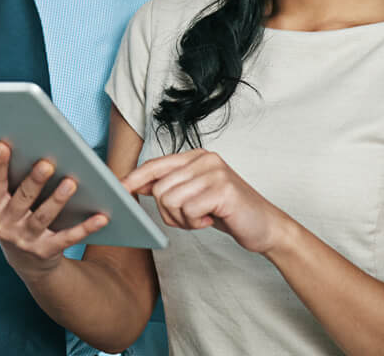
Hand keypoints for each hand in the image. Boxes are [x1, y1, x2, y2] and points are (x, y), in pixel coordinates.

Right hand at [0, 140, 108, 275]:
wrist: (26, 264)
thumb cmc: (13, 220)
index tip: (3, 145)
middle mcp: (6, 225)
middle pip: (22, 199)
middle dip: (34, 181)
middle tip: (46, 163)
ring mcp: (26, 240)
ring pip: (43, 218)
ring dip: (57, 201)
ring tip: (70, 183)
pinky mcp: (47, 251)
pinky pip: (68, 238)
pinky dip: (85, 228)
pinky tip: (101, 216)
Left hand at [121, 149, 289, 254]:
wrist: (265, 226)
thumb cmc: (227, 211)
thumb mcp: (195, 195)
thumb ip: (170, 186)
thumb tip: (135, 183)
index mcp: (196, 157)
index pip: (155, 165)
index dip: (134, 178)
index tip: (118, 189)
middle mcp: (204, 159)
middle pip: (159, 188)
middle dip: (168, 212)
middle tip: (189, 218)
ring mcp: (215, 172)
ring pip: (170, 200)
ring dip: (182, 219)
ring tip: (201, 218)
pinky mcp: (223, 189)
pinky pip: (189, 210)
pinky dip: (195, 223)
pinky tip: (211, 220)